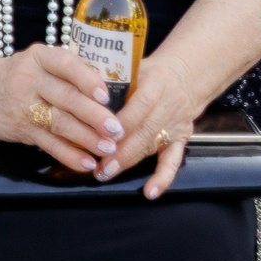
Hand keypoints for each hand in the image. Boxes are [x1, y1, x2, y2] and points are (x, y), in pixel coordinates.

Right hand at [0, 43, 119, 172]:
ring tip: (108, 148)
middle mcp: (29, 79)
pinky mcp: (21, 130)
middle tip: (117, 129)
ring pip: (59, 123)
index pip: (65, 65)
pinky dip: (69, 155)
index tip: (106, 96)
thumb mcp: (40, 62)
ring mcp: (23, 106)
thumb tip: (117, 92)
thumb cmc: (21, 75)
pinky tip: (87, 163)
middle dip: (94, 116)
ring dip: (86, 138)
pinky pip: (49, 144)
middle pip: (66, 98)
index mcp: (40, 57)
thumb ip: (71, 72)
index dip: (87, 80)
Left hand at [100, 55, 212, 197]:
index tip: (99, 135)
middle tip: (97, 165)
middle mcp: (168, 106)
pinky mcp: (182, 139)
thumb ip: (109, 79)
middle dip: (120, 150)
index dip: (120, 123)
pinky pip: (173, 161)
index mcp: (155, 85)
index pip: (138, 106)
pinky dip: (162, 178)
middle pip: (143, 131)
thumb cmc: (147, 72)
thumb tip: (76, 91)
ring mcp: (175, 125)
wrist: (183, 76)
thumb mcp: (130, 67)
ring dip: (128, 162)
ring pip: (152, 146)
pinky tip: (150, 193)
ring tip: (105, 174)